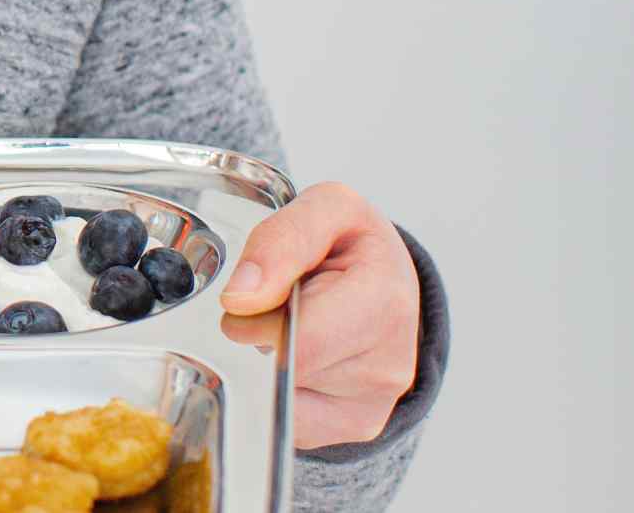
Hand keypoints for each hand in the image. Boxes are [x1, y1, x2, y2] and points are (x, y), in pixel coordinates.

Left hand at [220, 181, 419, 448]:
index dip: (256, 316)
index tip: (256, 292)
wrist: (391, 280)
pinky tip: (300, 355)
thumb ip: (282, 240)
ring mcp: (373, 401)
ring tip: (298, 324)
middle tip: (280, 303)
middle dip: (261, 333)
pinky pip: (288, 419)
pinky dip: (279, 387)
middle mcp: (388, 363)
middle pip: (282, 366)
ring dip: (270, 358)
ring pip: (280, 393)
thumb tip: (241, 297)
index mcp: (385, 301)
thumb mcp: (327, 208)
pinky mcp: (356, 424)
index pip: (295, 338)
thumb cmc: (355, 244)